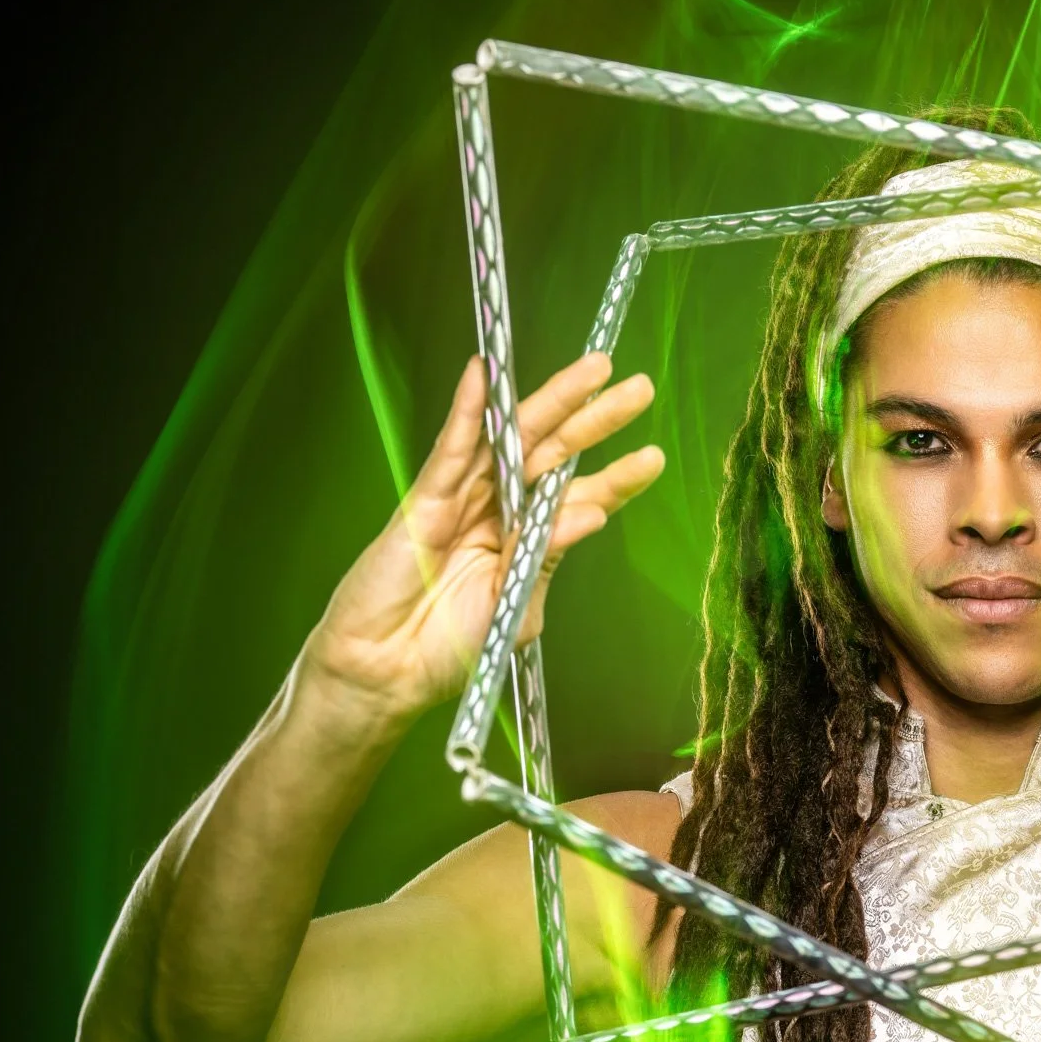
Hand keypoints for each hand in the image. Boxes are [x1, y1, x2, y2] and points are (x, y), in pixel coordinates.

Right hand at [303, 353, 663, 729]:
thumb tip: (591, 515)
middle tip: (639, 388)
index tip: (652, 456)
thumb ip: (548, 559)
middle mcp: (503, 512)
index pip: (581, 498)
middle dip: (597, 419)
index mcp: (530, 541)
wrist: (388, 672)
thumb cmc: (451, 651)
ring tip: (594, 369)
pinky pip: (451, 447)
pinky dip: (469, 410)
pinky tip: (486, 374)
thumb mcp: (515, 609)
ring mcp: (465, 500)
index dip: (616, 477)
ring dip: (553, 400)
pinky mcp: (426, 499)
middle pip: (555, 454)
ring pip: (514, 438)